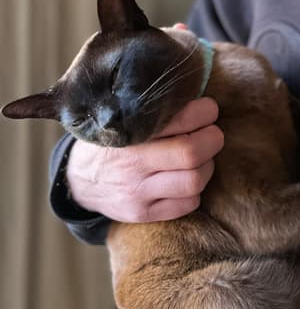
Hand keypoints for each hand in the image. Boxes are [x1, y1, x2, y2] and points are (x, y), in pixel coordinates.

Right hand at [66, 97, 223, 221]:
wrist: (77, 181)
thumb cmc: (110, 141)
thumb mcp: (121, 118)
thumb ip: (152, 111)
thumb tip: (197, 95)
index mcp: (128, 133)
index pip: (181, 119)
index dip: (205, 112)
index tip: (209, 110)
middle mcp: (132, 165)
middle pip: (192, 153)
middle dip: (212, 139)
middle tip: (212, 134)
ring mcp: (137, 193)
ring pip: (194, 181)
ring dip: (207, 166)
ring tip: (201, 158)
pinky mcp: (143, 213)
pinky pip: (188, 204)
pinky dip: (194, 190)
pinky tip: (185, 179)